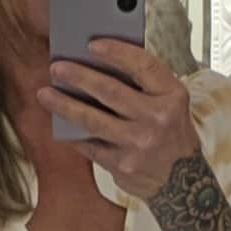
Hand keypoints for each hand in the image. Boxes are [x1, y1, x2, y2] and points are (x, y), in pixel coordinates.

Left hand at [37, 39, 200, 200]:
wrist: (184, 185)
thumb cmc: (171, 135)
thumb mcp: (171, 104)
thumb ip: (145, 84)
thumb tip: (101, 64)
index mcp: (172, 96)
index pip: (142, 65)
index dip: (115, 52)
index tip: (92, 45)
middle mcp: (157, 119)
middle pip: (110, 91)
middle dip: (78, 77)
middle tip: (56, 68)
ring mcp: (139, 144)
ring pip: (93, 119)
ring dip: (64, 105)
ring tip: (46, 94)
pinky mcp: (123, 165)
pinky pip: (90, 145)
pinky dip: (73, 134)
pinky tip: (60, 124)